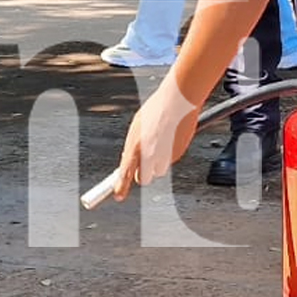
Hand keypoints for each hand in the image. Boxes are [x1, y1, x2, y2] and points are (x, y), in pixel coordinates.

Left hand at [112, 71, 201, 200]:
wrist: (178, 100)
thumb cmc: (156, 109)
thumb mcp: (137, 126)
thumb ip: (133, 145)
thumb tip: (129, 157)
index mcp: (135, 146)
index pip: (125, 174)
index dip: (121, 187)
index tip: (118, 196)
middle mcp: (150, 154)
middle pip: (143, 179)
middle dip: (142, 174)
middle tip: (143, 163)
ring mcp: (165, 156)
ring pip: (158, 171)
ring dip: (156, 164)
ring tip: (159, 144)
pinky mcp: (178, 154)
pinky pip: (170, 161)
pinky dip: (168, 155)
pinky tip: (169, 139)